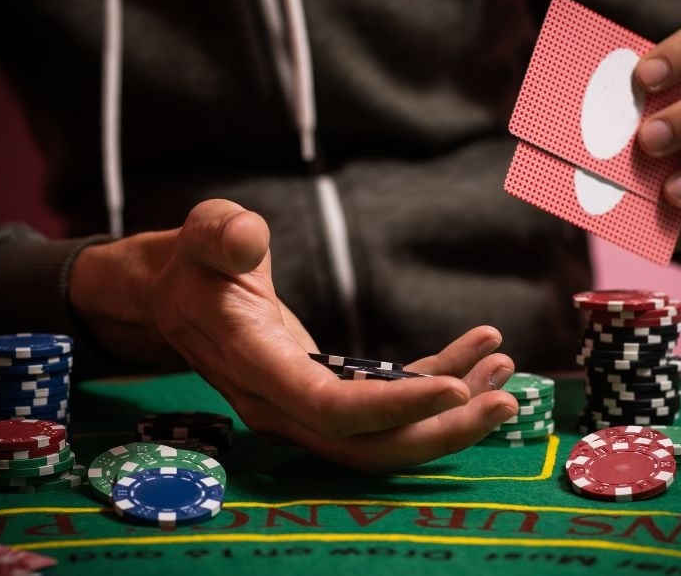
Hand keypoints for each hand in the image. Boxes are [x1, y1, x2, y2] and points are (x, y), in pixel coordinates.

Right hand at [69, 199, 517, 471]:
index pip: (331, 409)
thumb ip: (220, 234)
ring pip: (386, 437)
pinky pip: (387, 405)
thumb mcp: (200, 235)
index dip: (395, 407)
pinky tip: (474, 355)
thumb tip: (245, 237)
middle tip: (506, 399)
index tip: (456, 387)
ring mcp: (305, 409)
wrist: (174, 298)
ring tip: (503, 372)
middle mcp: (283, 406)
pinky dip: (433, 383)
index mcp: (256, 368)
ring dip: (450, 415)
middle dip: (442, 432)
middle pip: (370, 446)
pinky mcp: (325, 396)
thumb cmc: (193, 265)